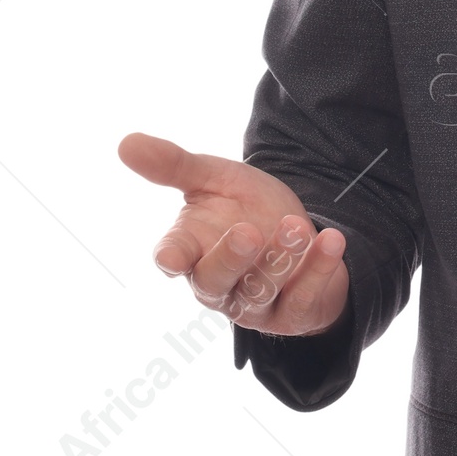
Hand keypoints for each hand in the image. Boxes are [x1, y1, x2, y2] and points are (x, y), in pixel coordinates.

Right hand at [118, 132, 350, 334]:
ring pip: (261, 289)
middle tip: (249, 231)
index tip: (172, 257)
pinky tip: (331, 239)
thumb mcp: (213, 178)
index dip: (172, 257)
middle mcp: (216, 283)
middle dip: (232, 258)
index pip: (174, 256)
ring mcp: (253, 303)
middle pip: (215, 280)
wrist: (295, 228)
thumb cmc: (241, 206)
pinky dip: (318, 271)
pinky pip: (303, 298)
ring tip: (297, 226)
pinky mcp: (290, 312)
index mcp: (190, 250)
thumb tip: (125, 142)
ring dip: (281, 259)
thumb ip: (174, 165)